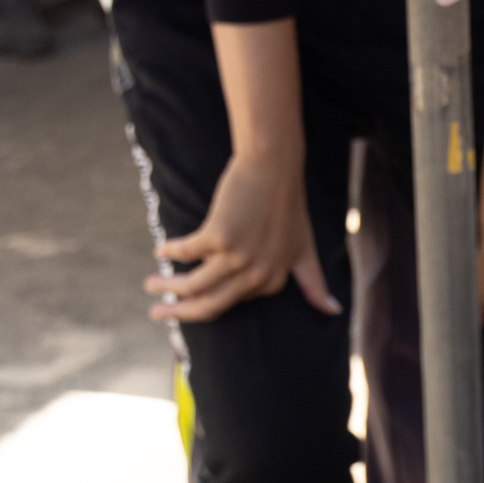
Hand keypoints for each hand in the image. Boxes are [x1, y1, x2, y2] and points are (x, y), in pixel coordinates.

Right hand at [144, 149, 338, 324]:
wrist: (274, 167)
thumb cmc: (287, 205)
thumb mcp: (305, 250)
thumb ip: (314, 283)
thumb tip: (333, 311)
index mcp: (272, 282)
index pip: (231, 304)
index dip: (205, 306)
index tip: (187, 306)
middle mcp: (257, 276)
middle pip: (210, 305)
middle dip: (179, 313)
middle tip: (157, 315)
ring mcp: (238, 258)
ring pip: (193, 285)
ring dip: (167, 287)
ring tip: (150, 284)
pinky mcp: (219, 236)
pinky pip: (186, 251)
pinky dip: (170, 251)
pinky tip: (160, 250)